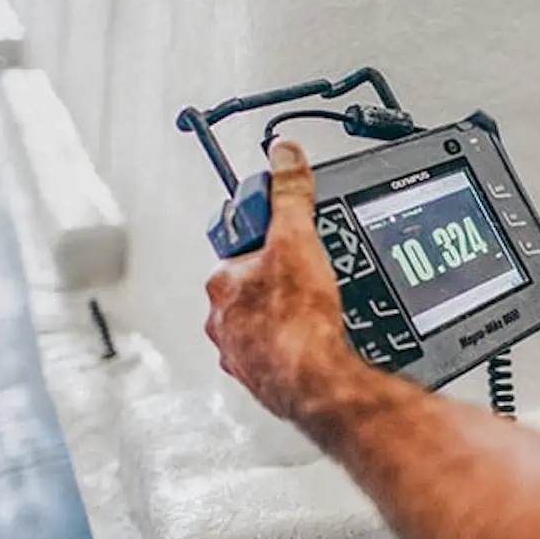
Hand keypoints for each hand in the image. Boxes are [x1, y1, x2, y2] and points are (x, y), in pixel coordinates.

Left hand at [204, 140, 353, 420]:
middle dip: (279, 276)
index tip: (289, 232)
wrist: (315, 383)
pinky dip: (293, 344)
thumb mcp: (298, 239)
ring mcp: (240, 351)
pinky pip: (276, 351)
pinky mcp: (262, 377)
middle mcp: (223, 318)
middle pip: (253, 282)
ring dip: (285, 312)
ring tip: (317, 309)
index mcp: (222, 281)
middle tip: (312, 274)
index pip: (240, 242)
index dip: (270, 234)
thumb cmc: (297, 322)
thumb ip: (289, 194)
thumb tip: (284, 155)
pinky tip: (314, 340)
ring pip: (262, 319)